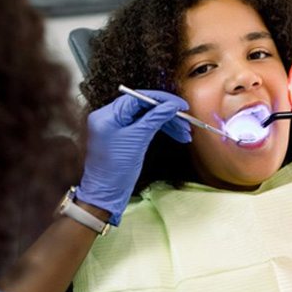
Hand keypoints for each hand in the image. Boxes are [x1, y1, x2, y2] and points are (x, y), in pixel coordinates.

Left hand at [76, 91, 190, 224]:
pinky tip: (174, 134)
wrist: (106, 193)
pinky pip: (142, 126)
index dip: (162, 100)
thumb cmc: (115, 170)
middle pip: (143, 107)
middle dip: (166, 114)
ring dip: (166, 123)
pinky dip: (158, 130)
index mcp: (107, 115)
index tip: (180, 105)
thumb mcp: (138, 140)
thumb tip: (170, 106)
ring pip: (145, 117)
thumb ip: (154, 119)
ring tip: (184, 133)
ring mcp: (115, 126)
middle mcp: (109, 117)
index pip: (139, 97)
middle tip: (185, 121)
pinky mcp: (121, 136)